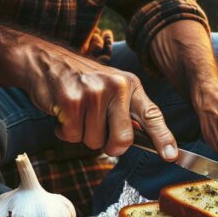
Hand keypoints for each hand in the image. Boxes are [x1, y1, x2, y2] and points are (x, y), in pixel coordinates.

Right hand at [18, 41, 176, 158]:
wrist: (46, 60)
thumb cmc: (82, 81)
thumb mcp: (112, 89)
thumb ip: (128, 113)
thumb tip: (147, 140)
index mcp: (130, 85)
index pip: (152, 115)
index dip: (163, 138)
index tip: (171, 156)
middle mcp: (116, 87)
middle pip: (122, 140)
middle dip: (109, 146)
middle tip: (97, 131)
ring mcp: (94, 93)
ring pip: (94, 142)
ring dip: (82, 135)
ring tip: (77, 113)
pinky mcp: (71, 101)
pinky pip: (72, 136)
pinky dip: (65, 131)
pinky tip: (64, 112)